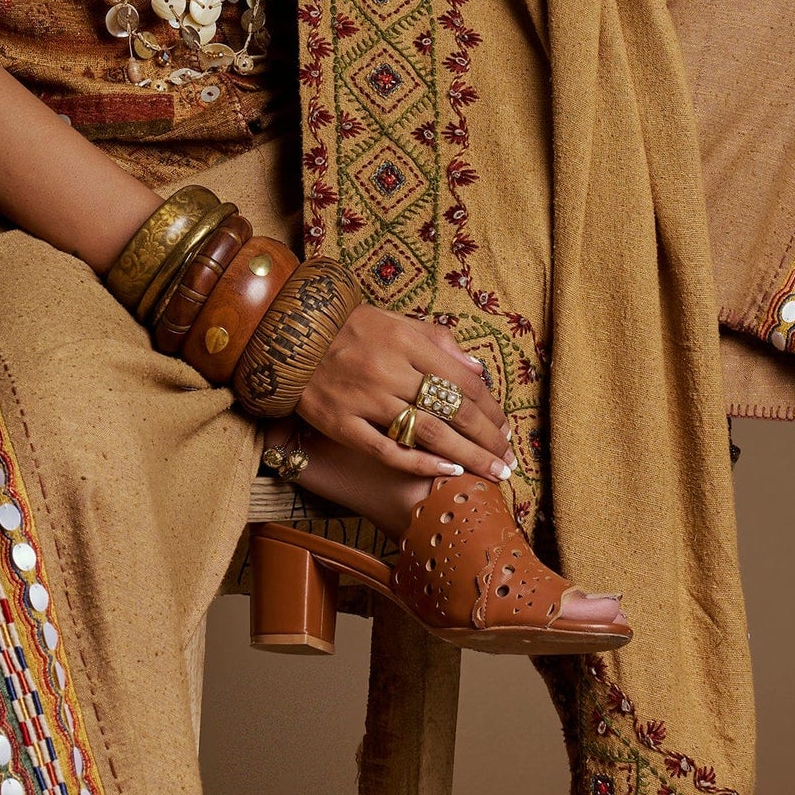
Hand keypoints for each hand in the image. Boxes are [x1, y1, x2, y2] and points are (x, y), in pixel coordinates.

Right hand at [296, 305, 513, 484]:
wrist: (286, 336)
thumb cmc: (349, 328)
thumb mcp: (396, 321)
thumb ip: (439, 343)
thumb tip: (479, 372)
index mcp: (406, 342)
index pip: (464, 381)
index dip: (491, 409)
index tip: (506, 428)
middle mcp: (388, 370)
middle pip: (453, 410)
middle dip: (487, 439)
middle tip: (508, 460)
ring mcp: (363, 399)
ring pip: (428, 433)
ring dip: (467, 456)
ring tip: (492, 473)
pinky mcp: (341, 424)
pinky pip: (388, 450)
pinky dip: (422, 464)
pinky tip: (449, 471)